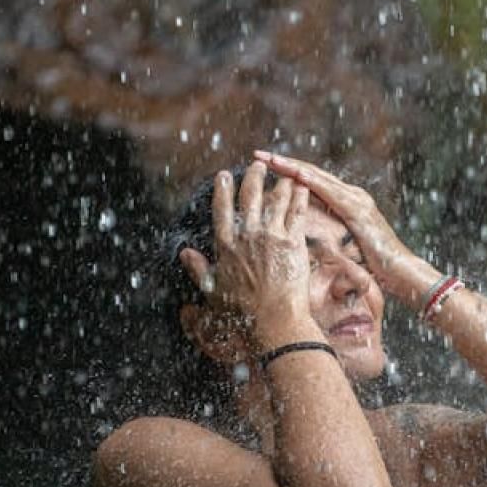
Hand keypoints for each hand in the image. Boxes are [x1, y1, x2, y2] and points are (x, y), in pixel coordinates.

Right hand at [179, 162, 311, 334]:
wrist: (273, 321)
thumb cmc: (242, 312)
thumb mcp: (212, 291)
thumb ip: (198, 269)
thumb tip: (184, 253)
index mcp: (226, 245)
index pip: (222, 208)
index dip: (223, 188)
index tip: (225, 175)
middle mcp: (247, 235)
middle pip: (250, 196)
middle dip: (254, 176)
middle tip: (258, 165)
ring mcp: (271, 235)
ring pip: (275, 199)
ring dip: (279, 183)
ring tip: (283, 173)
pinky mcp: (292, 241)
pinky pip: (296, 211)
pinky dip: (299, 196)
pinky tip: (301, 187)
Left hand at [253, 150, 427, 304]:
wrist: (400, 271)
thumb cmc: (373, 265)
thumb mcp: (341, 247)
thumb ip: (325, 235)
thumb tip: (300, 236)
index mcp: (344, 202)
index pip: (309, 182)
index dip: (286, 172)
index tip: (262, 166)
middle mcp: (350, 195)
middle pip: (310, 174)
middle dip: (283, 163)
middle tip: (258, 154)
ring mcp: (356, 200)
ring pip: (318, 177)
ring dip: (292, 167)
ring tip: (270, 158)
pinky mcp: (359, 210)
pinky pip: (331, 193)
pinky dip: (312, 182)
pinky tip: (295, 174)